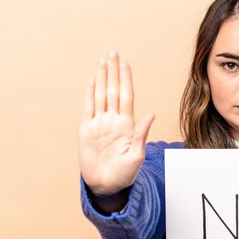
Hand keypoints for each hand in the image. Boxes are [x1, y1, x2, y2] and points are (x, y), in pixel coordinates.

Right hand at [79, 50, 154, 195]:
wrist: (106, 186)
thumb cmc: (125, 174)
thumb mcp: (137, 155)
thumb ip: (141, 134)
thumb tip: (151, 114)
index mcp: (127, 125)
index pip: (126, 96)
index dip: (125, 79)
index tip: (125, 64)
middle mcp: (113, 120)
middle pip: (113, 90)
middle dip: (113, 72)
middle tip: (113, 53)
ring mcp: (100, 124)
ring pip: (100, 95)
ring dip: (101, 78)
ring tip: (102, 61)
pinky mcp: (87, 130)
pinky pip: (88, 108)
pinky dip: (89, 94)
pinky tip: (91, 81)